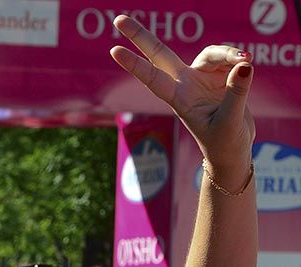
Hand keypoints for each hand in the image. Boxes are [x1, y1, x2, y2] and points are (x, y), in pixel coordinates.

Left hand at [110, 14, 254, 175]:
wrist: (233, 151)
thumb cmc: (224, 143)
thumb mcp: (229, 122)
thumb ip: (236, 93)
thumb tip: (245, 65)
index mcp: (179, 99)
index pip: (152, 78)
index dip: (134, 64)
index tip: (113, 51)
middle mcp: (185, 84)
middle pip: (161, 53)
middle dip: (141, 36)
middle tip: (118, 19)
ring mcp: (201, 78)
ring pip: (210, 53)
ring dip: (228, 53)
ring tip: (246, 60)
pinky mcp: (221, 76)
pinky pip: (229, 58)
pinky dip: (239, 59)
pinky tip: (248, 65)